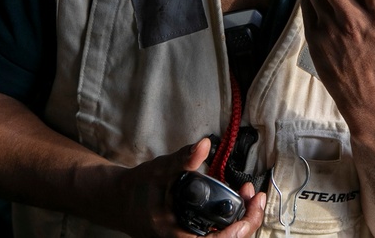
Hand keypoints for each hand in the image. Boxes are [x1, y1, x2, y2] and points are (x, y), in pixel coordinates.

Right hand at [113, 137, 265, 237]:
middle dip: (247, 219)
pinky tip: (237, 200)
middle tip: (255, 195)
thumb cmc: (137, 188)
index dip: (240, 227)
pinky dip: (232, 218)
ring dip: (241, 218)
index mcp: (175, 235)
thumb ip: (183, 160)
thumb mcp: (159, 171)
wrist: (119, 201)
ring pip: (223, 237)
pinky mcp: (192, 234)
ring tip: (249, 195)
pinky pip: (217, 233)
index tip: (253, 204)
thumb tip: (203, 145)